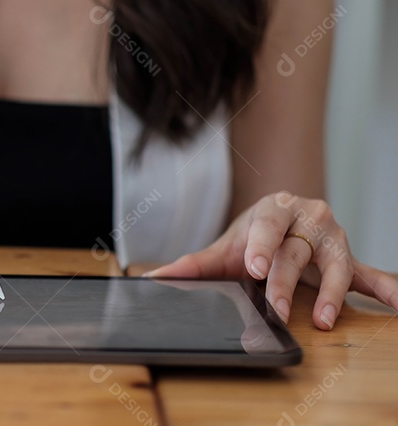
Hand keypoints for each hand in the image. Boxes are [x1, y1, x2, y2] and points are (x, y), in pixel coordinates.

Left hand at [146, 192, 397, 330]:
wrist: (282, 219)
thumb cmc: (253, 235)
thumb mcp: (226, 246)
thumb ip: (194, 263)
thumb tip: (155, 277)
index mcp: (273, 210)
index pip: (266, 228)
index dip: (260, 247)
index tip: (253, 269)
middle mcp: (308, 218)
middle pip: (295, 252)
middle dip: (284, 282)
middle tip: (277, 310)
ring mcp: (333, 238)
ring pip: (334, 264)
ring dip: (330, 293)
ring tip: (324, 319)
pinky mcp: (350, 259)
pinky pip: (370, 274)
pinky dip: (386, 287)